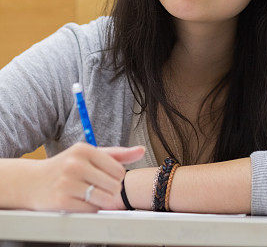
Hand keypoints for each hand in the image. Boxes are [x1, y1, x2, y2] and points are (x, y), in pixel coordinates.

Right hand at [29, 143, 144, 211]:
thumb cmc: (65, 167)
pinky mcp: (62, 201)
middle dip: (111, 191)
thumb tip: (141, 150)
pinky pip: (89, 210)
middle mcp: (75, 164)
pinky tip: (82, 202)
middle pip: (112, 185)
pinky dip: (90, 209)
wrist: (32, 182)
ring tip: (94, 196)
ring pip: (102, 198)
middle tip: (102, 190)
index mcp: (84, 149)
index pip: (117, 169)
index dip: (117, 179)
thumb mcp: (88, 154)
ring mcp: (67, 182)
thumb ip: (116, 154)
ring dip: (102, 201)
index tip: (110, 180)